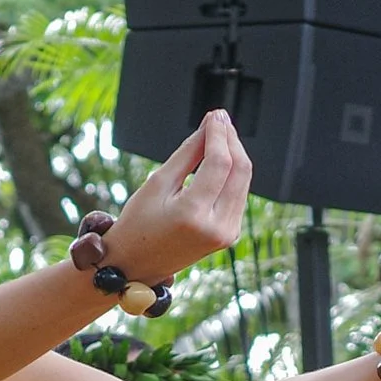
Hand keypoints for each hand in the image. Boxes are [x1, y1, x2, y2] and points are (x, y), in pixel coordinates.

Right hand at [99, 109, 252, 284]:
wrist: (136, 265)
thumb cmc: (138, 225)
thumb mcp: (158, 183)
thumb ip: (187, 154)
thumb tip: (210, 126)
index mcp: (193, 215)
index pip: (220, 163)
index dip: (220, 134)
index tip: (215, 115)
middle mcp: (216, 228)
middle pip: (240, 170)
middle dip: (232, 140)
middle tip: (219, 120)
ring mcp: (227, 234)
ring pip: (244, 181)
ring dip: (235, 154)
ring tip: (218, 135)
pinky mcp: (230, 235)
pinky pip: (238, 195)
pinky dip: (232, 173)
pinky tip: (219, 159)